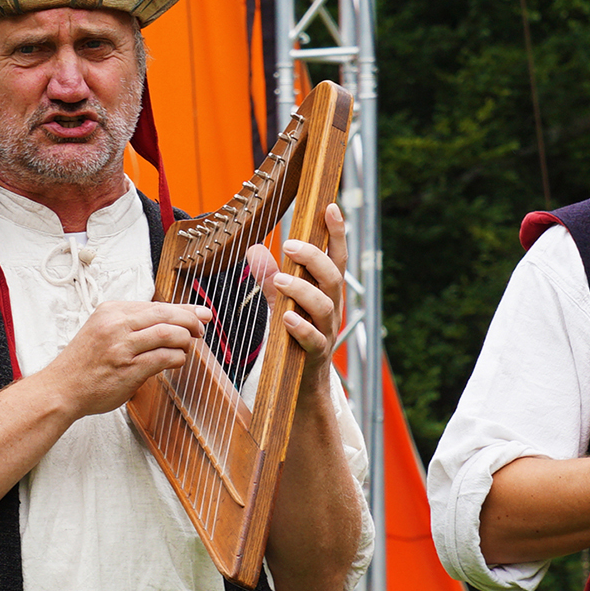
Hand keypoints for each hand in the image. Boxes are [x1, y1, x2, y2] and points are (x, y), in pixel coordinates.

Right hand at [33, 299, 209, 417]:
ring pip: (169, 333)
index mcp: (111, 311)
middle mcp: (116, 324)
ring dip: (186, 339)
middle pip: (166, 314)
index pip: (156, 304)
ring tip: (189, 346)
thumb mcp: (102, 331)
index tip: (199, 313)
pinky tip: (178, 360)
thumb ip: (130, 325)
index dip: (183, 308)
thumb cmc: (83, 364)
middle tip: (202, 328)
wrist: (62, 389)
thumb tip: (168, 321)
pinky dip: (178, 357)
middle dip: (191, 320)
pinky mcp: (129, 368)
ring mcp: (123, 346)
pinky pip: (165, 357)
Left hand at [246, 203, 348, 364]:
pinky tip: (286, 319)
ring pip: (325, 306)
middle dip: (314, 258)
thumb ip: (270, 277)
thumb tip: (253, 248)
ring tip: (279, 281)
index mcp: (326, 291)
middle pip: (333, 277)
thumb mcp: (281, 302)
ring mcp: (327, 331)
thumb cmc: (292, 336)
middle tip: (289, 244)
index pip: (336, 257)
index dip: (336, 233)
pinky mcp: (316, 355)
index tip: (331, 207)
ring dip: (302, 290)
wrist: (300, 384)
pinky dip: (301, 328)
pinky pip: (314, 340)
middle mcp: (331, 307)